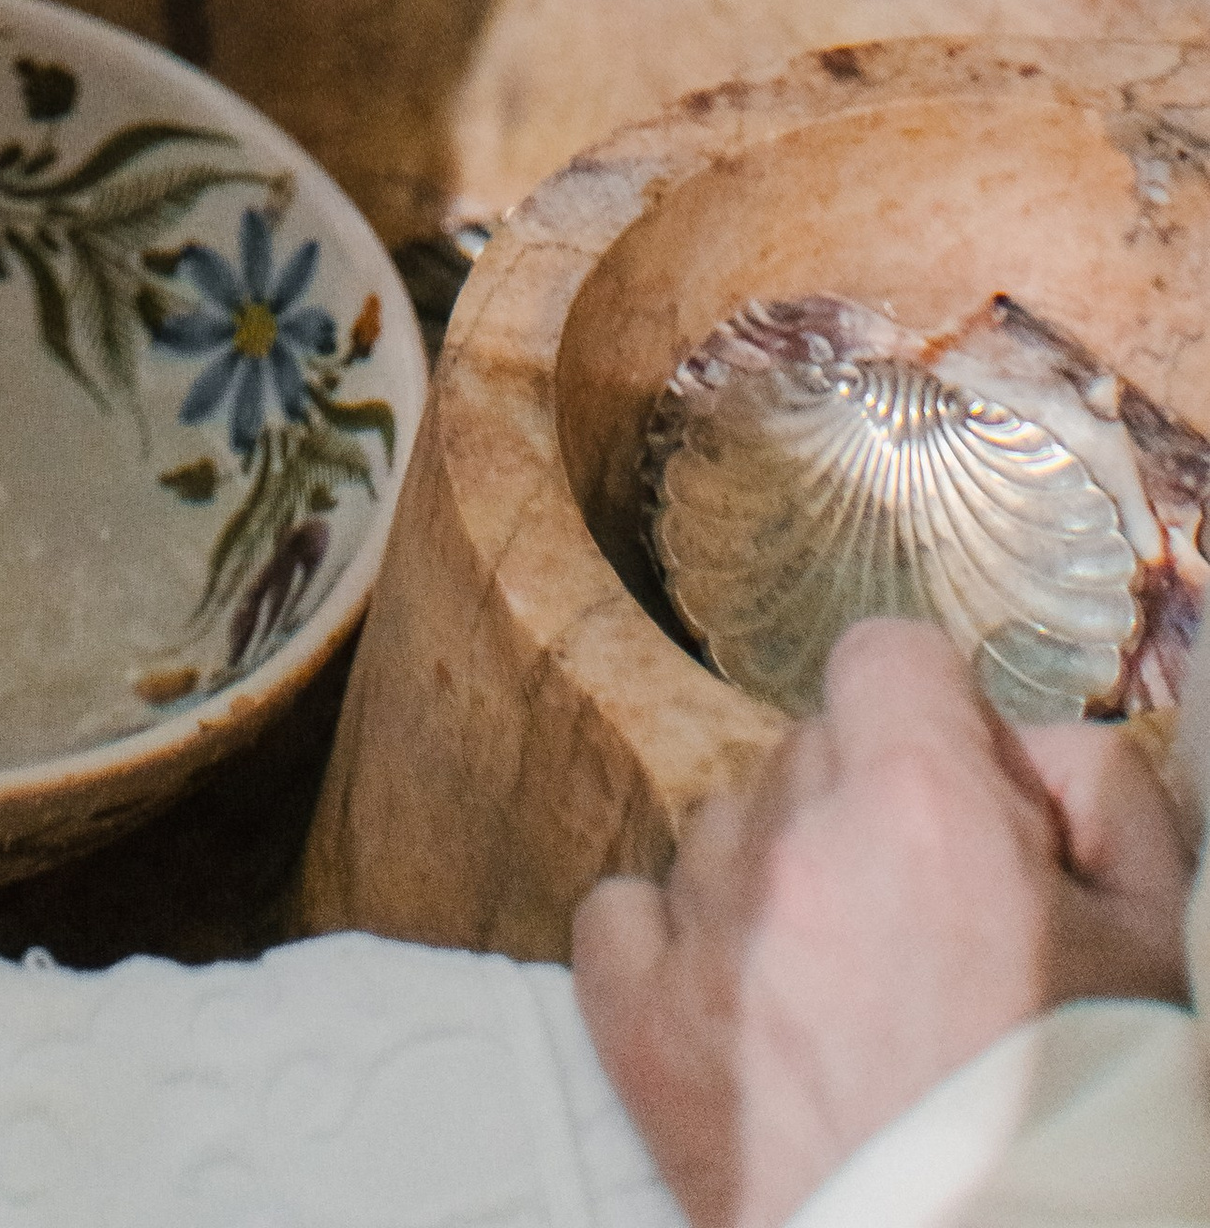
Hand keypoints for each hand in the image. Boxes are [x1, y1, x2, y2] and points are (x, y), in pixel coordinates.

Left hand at [572, 621, 1194, 1227]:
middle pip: (807, 749)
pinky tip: (732, 992)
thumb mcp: (1153, 937)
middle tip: (926, 916)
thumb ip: (1100, 793)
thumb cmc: (1087, 1115)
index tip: (961, 790)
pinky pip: (620, 915)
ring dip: (776, 878)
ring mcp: (708, 933)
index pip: (888, 658)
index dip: (932, 717)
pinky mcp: (641, 1025)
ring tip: (845, 982)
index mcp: (923, 803)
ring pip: (721, 828)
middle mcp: (798, 843)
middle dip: (863, 806)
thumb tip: (1028, 743)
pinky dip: (667, 940)